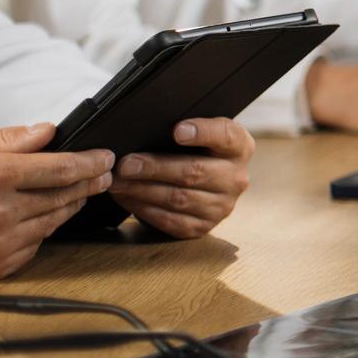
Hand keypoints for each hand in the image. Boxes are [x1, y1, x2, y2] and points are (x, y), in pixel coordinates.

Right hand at [0, 125, 114, 281]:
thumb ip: (8, 140)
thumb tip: (48, 131)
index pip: (61, 168)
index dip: (90, 162)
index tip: (105, 158)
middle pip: (64, 196)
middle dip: (90, 183)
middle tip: (105, 174)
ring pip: (54, 221)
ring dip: (72, 206)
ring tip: (80, 192)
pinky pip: (34, 245)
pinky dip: (43, 230)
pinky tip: (43, 217)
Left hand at [110, 118, 254, 239]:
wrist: (202, 186)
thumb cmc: (193, 153)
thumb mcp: (197, 137)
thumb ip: (183, 130)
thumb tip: (143, 130)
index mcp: (239, 148)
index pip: (226, 136)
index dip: (203, 132)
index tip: (177, 130)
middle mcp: (236, 178)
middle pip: (194, 171)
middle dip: (155, 167)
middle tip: (126, 164)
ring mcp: (222, 206)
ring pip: (179, 198)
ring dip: (142, 190)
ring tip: (117, 182)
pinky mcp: (203, 226)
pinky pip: (171, 220)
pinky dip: (144, 209)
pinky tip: (127, 198)